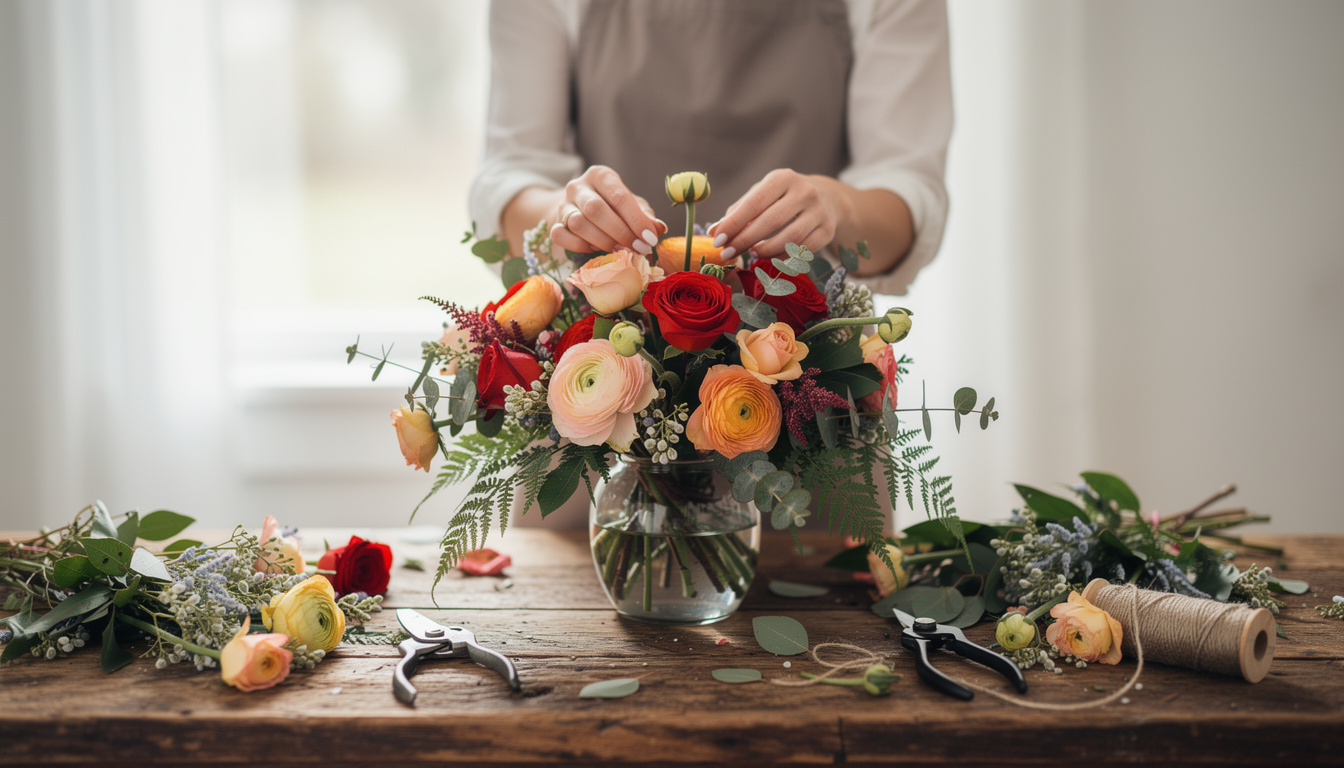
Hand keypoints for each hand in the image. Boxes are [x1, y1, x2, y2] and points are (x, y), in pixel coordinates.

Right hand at [550, 165, 664, 254]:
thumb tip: (658, 228)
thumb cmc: (613, 207)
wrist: (581, 208)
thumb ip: (645, 215)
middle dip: (620, 233)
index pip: (619, 196)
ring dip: (602, 241)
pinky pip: (560, 236)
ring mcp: (563, 204)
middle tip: (638, 248)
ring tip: (619, 250)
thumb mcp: (633, 205)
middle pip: (596, 210)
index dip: (636, 220)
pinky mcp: (554, 222)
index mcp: (600, 175)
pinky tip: (595, 249)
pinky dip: (580, 246)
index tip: (650, 238)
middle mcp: (578, 186)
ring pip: (578, 224)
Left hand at [707, 169, 838, 260]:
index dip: (734, 223)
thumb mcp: (761, 195)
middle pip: (770, 222)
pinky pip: (802, 251)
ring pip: (789, 239)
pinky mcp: (827, 230)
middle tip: (727, 253)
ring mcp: (819, 211)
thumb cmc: (783, 198)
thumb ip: (738, 212)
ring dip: (765, 251)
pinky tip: (770, 257)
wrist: (826, 198)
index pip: (754, 203)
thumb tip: (713, 231)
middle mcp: (804, 192)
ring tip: (750, 253)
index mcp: (783, 178)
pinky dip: (782, 258)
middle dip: (745, 240)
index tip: (717, 239)